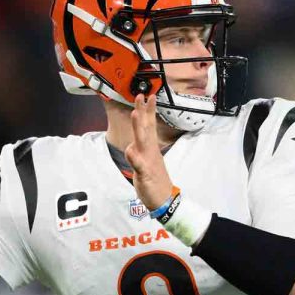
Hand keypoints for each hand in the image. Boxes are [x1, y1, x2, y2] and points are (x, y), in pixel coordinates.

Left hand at [124, 94, 173, 209]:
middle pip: (145, 128)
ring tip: (135, 113)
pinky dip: (134, 157)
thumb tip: (131, 146)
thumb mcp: (144, 163)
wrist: (164, 198)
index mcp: (150, 147)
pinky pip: (139, 164)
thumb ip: (138, 152)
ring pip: (142, 141)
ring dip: (138, 127)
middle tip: (141, 96)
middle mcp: (149, 151)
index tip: (148, 96)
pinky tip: (130, 151)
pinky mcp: (145, 173)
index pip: (149, 125)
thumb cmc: (154, 179)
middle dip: (143, 111)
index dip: (148, 110)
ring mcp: (148, 161)